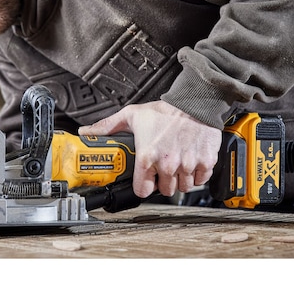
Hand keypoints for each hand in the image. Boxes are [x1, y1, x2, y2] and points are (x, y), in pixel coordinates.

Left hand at [78, 100, 221, 197]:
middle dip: (163, 181)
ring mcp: (188, 165)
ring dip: (180, 179)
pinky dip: (197, 174)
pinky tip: (191, 162)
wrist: (196, 102)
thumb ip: (107, 126)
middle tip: (163, 168)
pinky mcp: (206, 163)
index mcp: (148, 156)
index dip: (144, 186)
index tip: (146, 181)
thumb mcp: (132, 115)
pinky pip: (200, 180)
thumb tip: (87, 132)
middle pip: (164, 190)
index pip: (143, 190)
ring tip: (177, 164)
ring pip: (183, 187)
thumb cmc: (166, 110)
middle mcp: (168, 164)